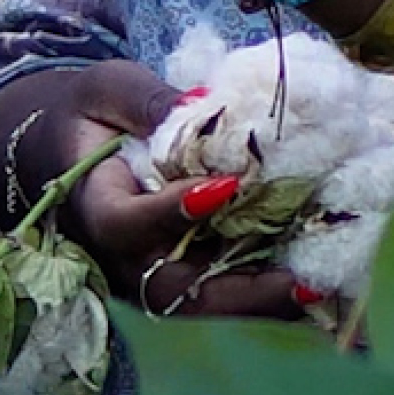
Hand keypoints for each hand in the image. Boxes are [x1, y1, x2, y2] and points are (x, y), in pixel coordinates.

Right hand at [0, 63, 300, 321]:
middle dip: (238, 291)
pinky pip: (223, 293)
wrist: (72, 152)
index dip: (172, 213)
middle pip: (173, 290)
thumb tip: (205, 105)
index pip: (126, 224)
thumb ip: (147, 100)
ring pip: (205, 304)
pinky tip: (318, 278)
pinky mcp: (182, 276)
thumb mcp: (108, 90)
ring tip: (320, 287)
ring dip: (264, 301)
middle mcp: (122, 257)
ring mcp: (151, 275)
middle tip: (299, 279)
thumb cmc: (92, 115)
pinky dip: (268, 290)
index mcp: (93, 206)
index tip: (226, 186)